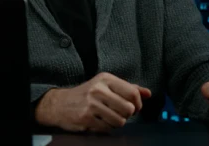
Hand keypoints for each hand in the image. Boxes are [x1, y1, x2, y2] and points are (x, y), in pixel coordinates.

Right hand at [35, 72, 151, 132]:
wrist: (59, 104)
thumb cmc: (87, 94)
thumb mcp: (106, 86)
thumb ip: (128, 88)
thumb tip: (149, 93)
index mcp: (106, 79)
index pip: (133, 92)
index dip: (138, 104)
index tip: (135, 107)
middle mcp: (99, 89)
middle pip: (128, 108)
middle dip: (127, 115)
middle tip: (120, 113)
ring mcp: (91, 104)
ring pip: (120, 121)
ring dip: (117, 123)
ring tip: (109, 118)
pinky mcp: (86, 118)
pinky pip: (107, 128)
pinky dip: (107, 128)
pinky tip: (100, 122)